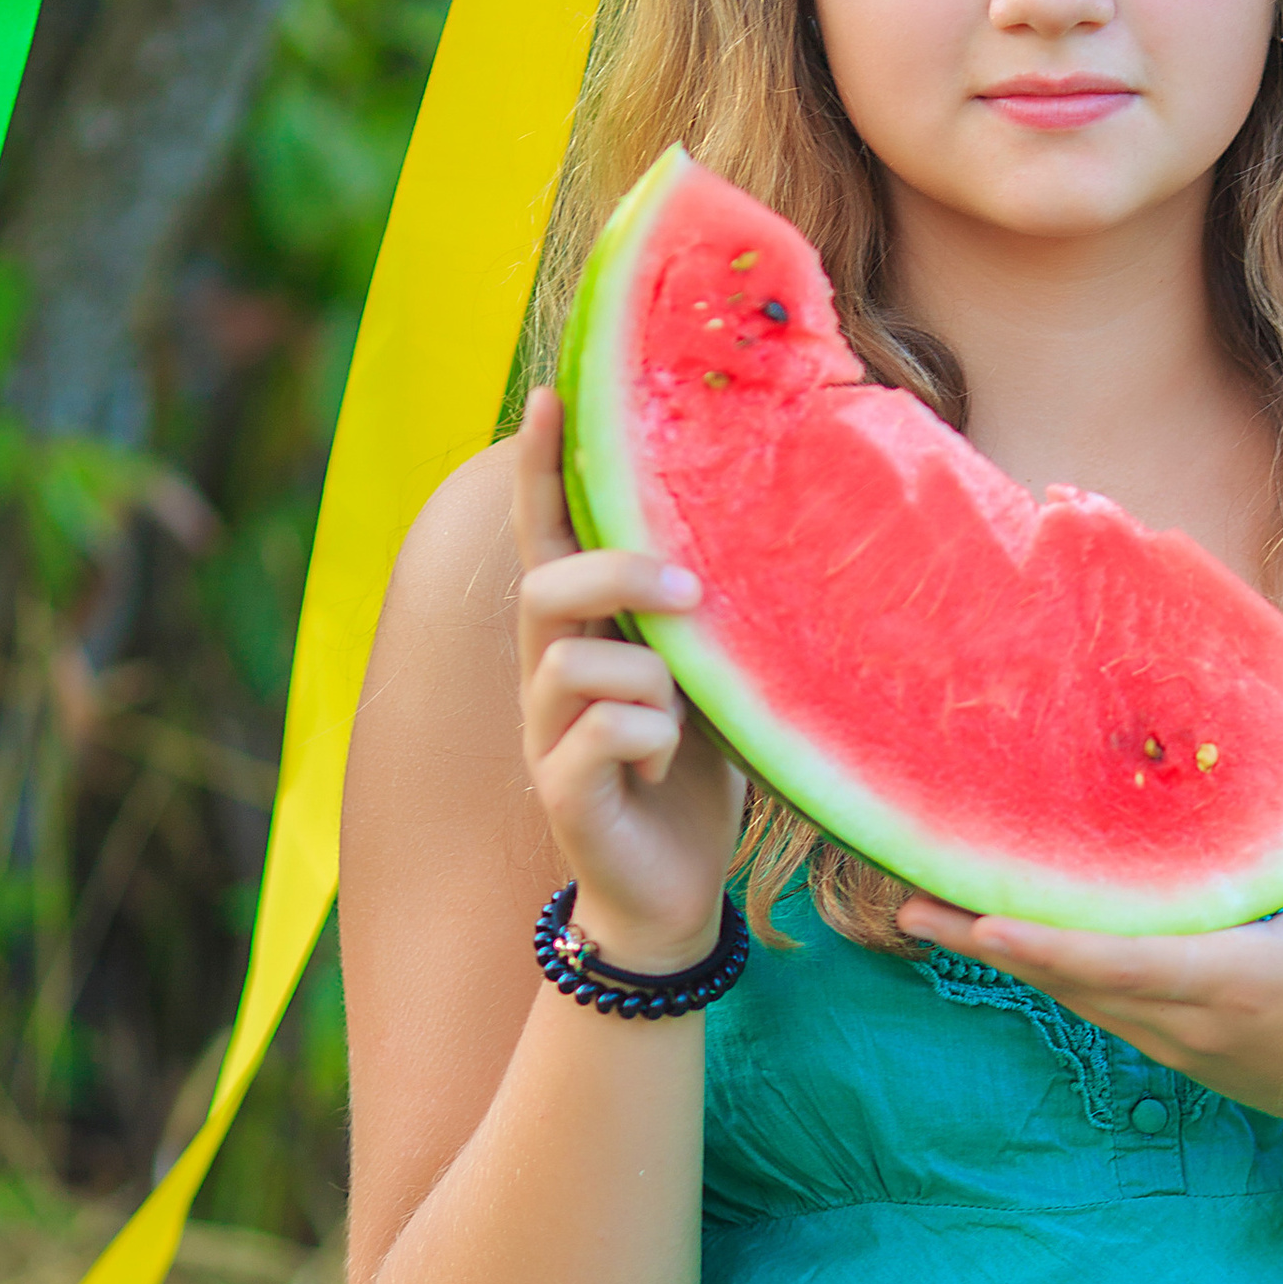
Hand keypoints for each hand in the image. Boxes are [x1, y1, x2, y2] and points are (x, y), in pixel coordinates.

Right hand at [511, 387, 744, 970]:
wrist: (676, 891)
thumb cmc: (694, 773)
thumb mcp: (705, 678)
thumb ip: (700, 618)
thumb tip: (741, 538)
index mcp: (583, 635)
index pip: (549, 535)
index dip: (541, 468)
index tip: (552, 392)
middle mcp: (548, 674)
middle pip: (546, 584)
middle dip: (616, 575)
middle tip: (688, 594)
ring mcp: (546, 733)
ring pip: (575, 663)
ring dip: (649, 684)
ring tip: (681, 725)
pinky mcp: (563, 790)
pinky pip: (599, 737)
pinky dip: (648, 742)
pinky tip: (667, 767)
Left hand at [897, 702, 1282, 1157]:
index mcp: (1237, 979)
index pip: (1128, 964)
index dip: (1050, 947)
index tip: (983, 922)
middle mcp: (1186, 1019)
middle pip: (1067, 981)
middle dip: (985, 943)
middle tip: (904, 896)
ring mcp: (1165, 1042)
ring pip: (1064, 996)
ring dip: (992, 955)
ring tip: (913, 906)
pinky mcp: (1156, 1047)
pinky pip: (1082, 1003)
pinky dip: (1032, 968)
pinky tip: (979, 929)